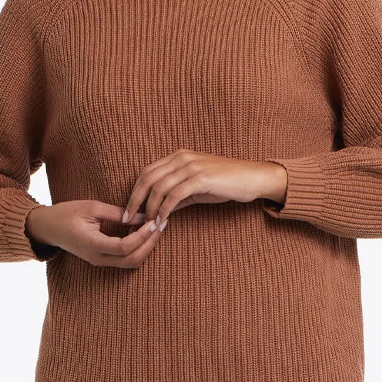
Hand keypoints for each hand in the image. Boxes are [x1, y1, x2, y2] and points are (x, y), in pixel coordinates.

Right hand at [25, 200, 167, 267]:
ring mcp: (99, 261)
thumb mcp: (92, 207)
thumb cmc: (67, 213)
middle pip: (132, 260)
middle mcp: (97, 258)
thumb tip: (142, 216)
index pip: (125, 247)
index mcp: (92, 244)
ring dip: (146, 247)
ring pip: (131, 262)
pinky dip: (137, 248)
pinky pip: (125, 259)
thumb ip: (117, 213)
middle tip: (161, 225)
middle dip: (150, 244)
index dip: (142, 235)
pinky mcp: (101, 259)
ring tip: (154, 227)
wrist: (47, 227)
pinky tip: (141, 231)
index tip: (153, 221)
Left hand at [121, 149, 285, 226]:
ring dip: (149, 209)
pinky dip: (164, 211)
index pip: (147, 172)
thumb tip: (159, 211)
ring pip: (159, 187)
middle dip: (134, 200)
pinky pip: (174, 196)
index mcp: (178, 156)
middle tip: (128, 220)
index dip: (134, 191)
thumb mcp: (197, 187)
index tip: (128, 211)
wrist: (253, 177)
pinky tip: (162, 223)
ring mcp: (191, 166)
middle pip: (147, 178)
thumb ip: (177, 196)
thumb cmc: (226, 183)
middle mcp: (182, 158)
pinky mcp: (200, 178)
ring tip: (147, 225)